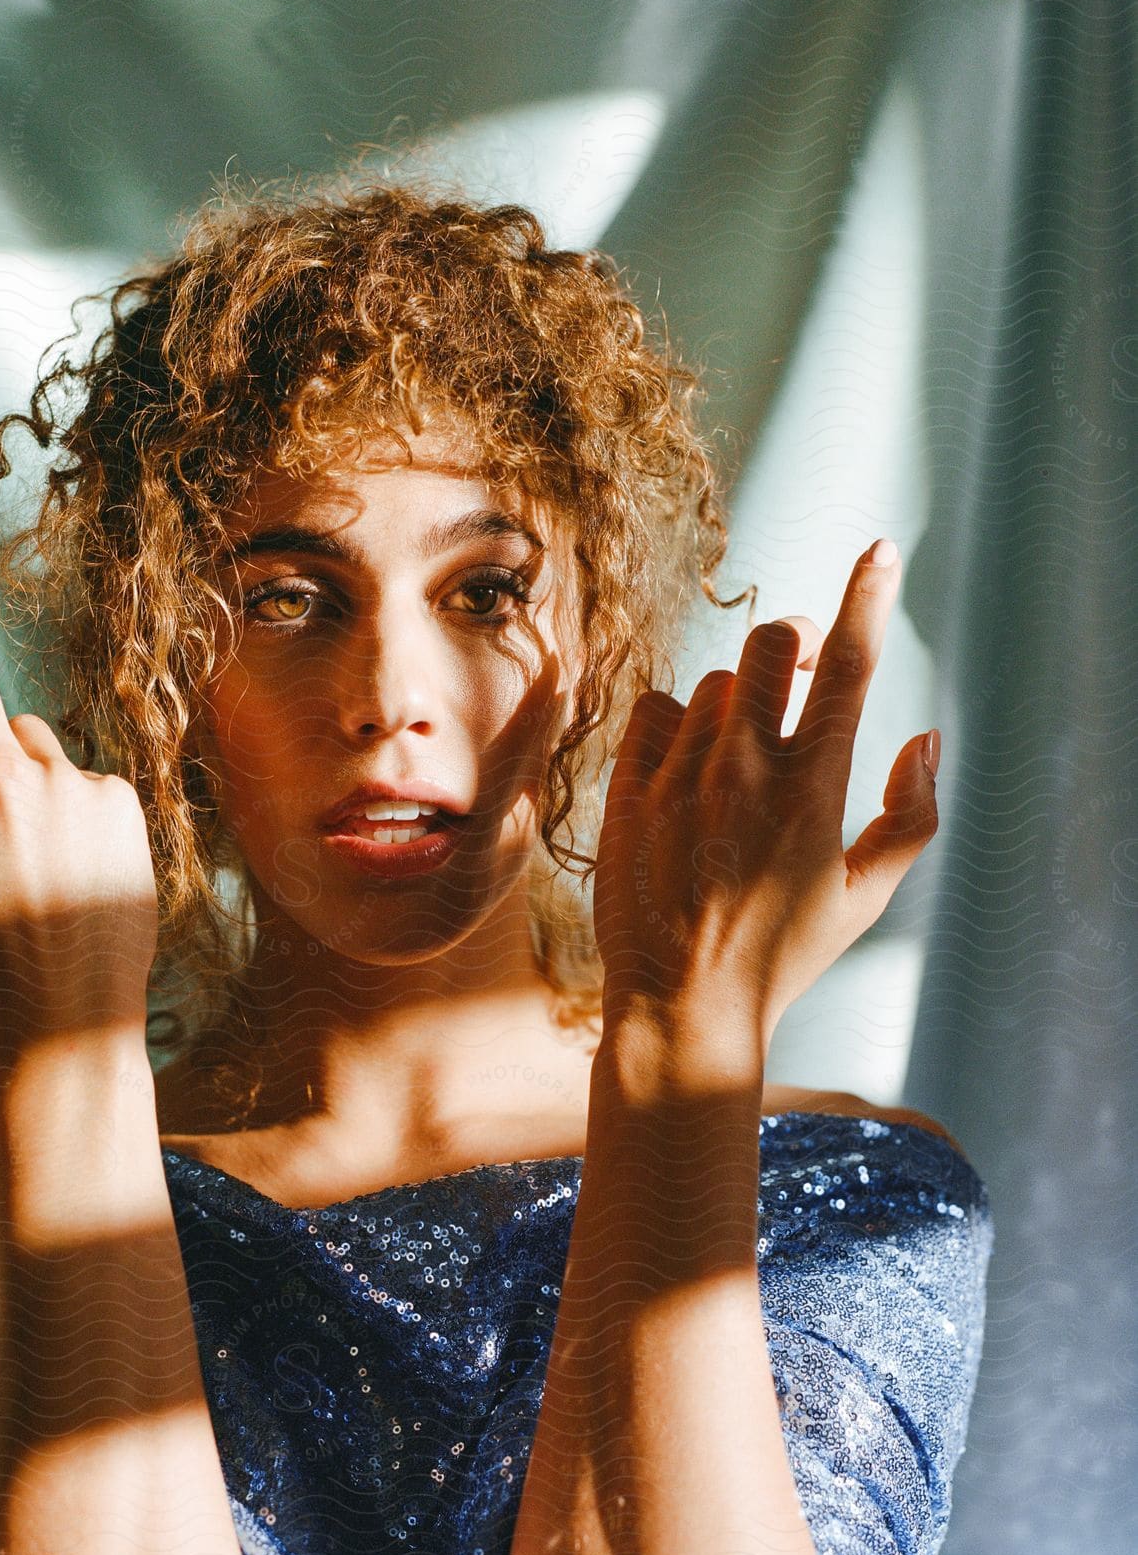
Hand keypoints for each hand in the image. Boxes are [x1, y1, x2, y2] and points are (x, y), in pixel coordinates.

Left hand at [592, 538, 938, 1049]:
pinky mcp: (627, 789)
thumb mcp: (866, 895)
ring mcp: (679, 776)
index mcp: (814, 787)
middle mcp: (745, 768)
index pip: (848, 664)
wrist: (683, 1003)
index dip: (867, 596)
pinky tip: (688, 759)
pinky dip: (677, 720)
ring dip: (739, 696)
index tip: (879, 551)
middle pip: (769, 644)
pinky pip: (652, 710)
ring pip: (713, 682)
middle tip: (802, 673)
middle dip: (794, 643)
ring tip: (745, 748)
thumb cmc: (783, 954)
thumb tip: (926, 740)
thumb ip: (911, 815)